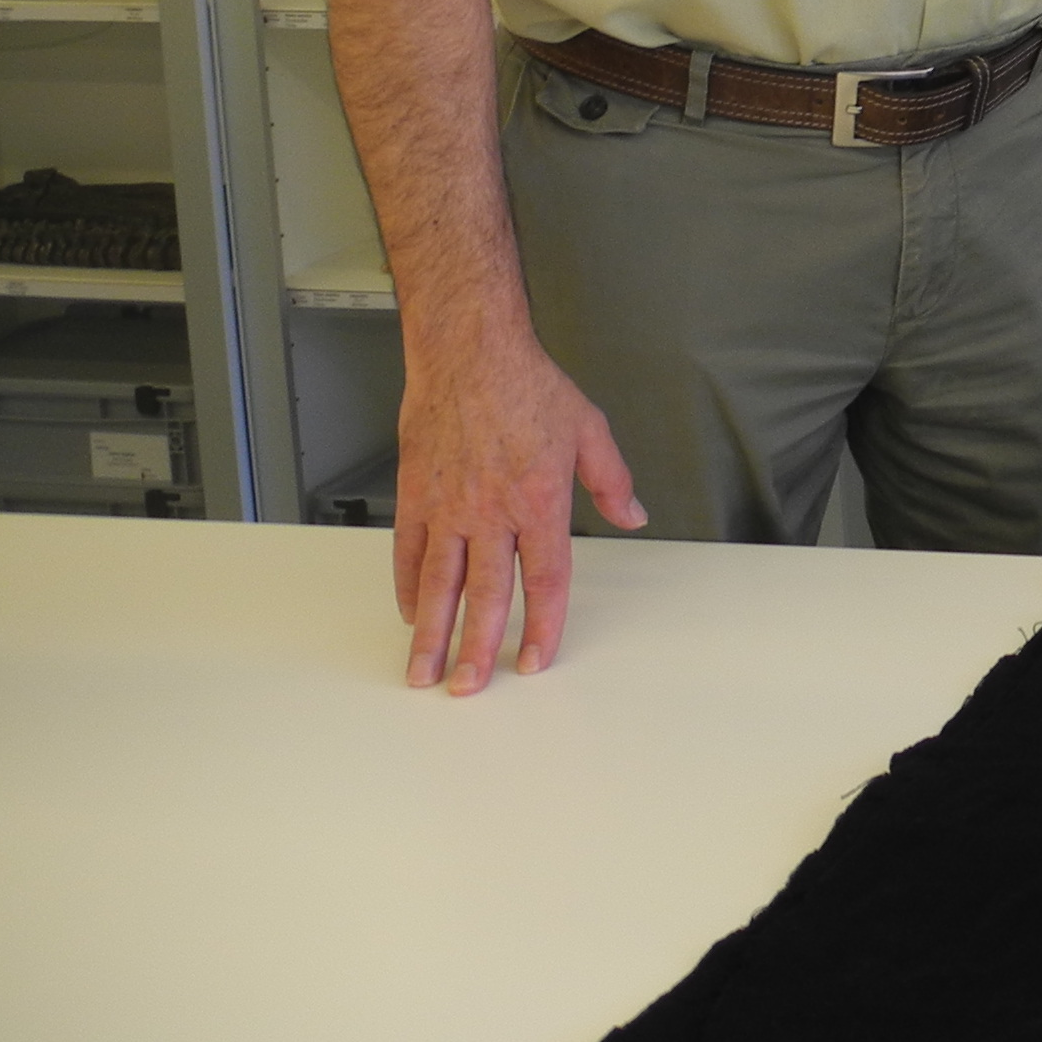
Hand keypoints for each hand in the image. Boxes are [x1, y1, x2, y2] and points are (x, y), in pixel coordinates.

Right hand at [393, 313, 642, 694]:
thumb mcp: (590, 430)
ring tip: (422, 673)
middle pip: (484, 596)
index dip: (541, 626)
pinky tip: (410, 614)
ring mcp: (448, 506)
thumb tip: (634, 516)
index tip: (535, 660)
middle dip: (476, 649)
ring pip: (437, 584)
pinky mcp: (415, 495)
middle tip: (468, 689)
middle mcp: (492, 512)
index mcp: (540, 502)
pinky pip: (407, 553)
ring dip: (430, 634)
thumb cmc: (530, 387)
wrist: (470, 352)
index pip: (543, 580)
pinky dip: (407, 587)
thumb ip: (611, 481)